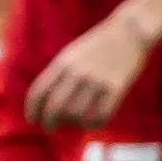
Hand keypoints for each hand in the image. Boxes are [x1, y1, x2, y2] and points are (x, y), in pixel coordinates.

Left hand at [23, 17, 148, 129]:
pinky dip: (93, 124)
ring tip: (75, 121)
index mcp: (62, 63)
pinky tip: (93, 122)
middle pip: (54, 107)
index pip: (38, 92)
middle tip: (50, 128)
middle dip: (49, 123)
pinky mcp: (116, 88)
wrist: (129, 31)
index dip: (32, 110)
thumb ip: (58, 75)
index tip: (33, 120)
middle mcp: (76, 73)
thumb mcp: (70, 54)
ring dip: (72, 123)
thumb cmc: (97, 46)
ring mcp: (97, 81)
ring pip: (76, 114)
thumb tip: (45, 103)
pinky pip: (100, 116)